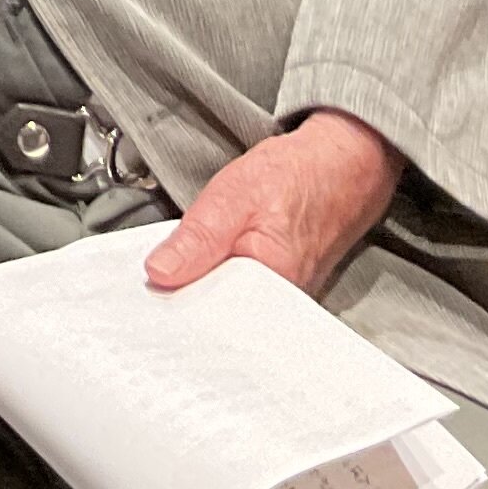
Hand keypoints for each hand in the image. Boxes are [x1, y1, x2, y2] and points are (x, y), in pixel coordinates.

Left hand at [144, 109, 400, 299]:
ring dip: (199, 300)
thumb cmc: (296, 177)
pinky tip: (200, 280)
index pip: (212, 322)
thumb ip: (197, 237)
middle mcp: (282, 305)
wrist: (341, 166)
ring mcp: (282, 301)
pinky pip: (239, 301)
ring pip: (227, 312)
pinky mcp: (279, 292)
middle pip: (218, 322)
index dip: (174, 313)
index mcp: (272, 286)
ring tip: (173, 287)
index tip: (146, 303)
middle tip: (153, 293)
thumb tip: (158, 273)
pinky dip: (216, 291)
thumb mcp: (234, 196)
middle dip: (183, 310)